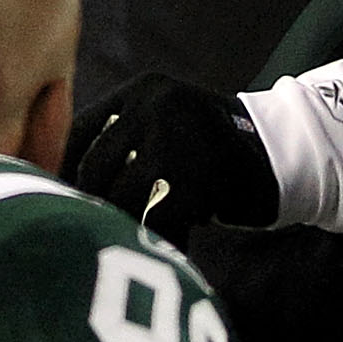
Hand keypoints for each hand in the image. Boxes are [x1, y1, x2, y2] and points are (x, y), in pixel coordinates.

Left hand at [62, 74, 278, 239]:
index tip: (60, 199)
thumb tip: (58, 179)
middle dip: (92, 204)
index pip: (82, 129)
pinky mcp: (194, 179)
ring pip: (119, 197)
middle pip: (95, 167)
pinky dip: (158, 242)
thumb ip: (124, 139)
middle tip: (91, 230)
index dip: (65, 169)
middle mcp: (154, 107)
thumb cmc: (213, 152)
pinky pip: (154, 222)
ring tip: (129, 242)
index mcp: (143, 90)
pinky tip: (168, 251)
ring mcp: (174, 141)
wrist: (284, 156)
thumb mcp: (167, 123)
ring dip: (122, 226)